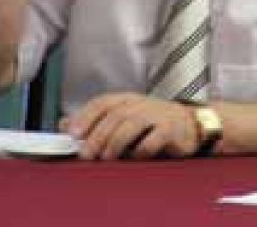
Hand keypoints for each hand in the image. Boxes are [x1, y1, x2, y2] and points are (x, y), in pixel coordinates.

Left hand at [60, 93, 199, 159]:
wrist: (192, 123)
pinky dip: (141, 150)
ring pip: (132, 124)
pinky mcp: (172, 129)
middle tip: (86, 153)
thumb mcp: (125, 116)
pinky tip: (135, 158)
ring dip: (116, 142)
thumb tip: (64, 124)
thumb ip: (96, 120)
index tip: (72, 133)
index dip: (86, 116)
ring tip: (107, 157)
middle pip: (116, 115)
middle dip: (98, 134)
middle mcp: (142, 103)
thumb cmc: (155, 121)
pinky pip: (154, 139)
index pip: (103, 102)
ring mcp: (159, 114)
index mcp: (128, 99)